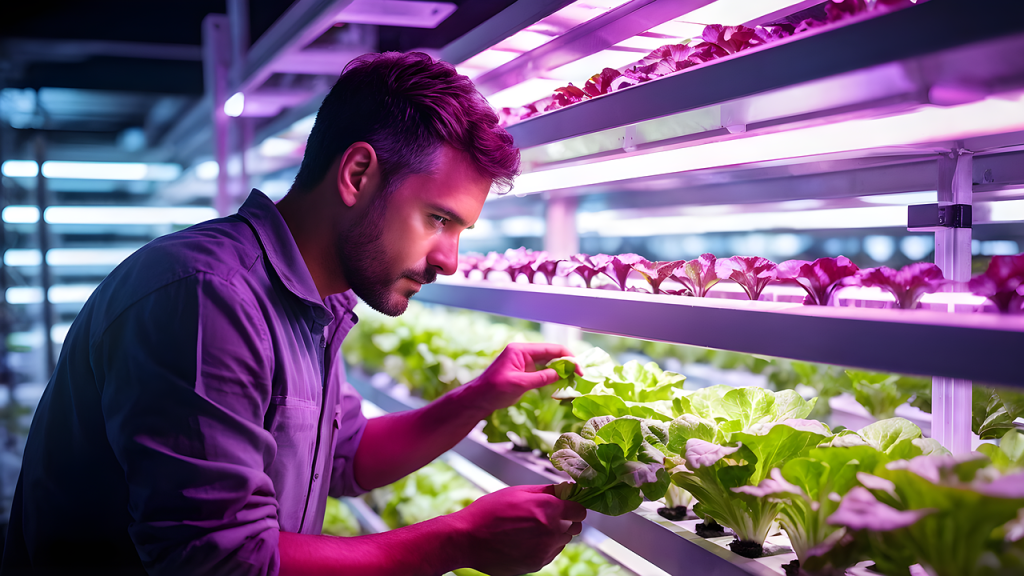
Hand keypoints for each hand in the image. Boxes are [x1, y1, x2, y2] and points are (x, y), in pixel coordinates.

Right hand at [450, 485, 586, 575]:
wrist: (467, 539)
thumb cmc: (489, 511)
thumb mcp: (518, 492)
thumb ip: (547, 491)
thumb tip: (568, 489)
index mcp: (548, 510)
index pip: (580, 511)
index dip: (574, 506)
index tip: (567, 504)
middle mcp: (550, 532)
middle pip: (575, 527)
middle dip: (566, 520)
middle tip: (547, 515)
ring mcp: (544, 551)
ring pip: (563, 541)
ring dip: (555, 534)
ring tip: (531, 527)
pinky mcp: (536, 565)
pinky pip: (550, 553)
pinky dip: (544, 546)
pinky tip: (525, 539)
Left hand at [467, 343, 579, 412]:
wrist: (478, 399)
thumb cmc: (493, 390)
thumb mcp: (519, 384)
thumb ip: (541, 378)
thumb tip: (560, 374)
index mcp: (521, 350)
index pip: (550, 349)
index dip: (567, 358)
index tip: (578, 369)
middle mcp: (524, 353)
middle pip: (551, 354)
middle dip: (566, 364)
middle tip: (579, 376)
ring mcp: (524, 363)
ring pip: (548, 363)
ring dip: (560, 371)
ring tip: (573, 380)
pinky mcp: (524, 372)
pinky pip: (542, 372)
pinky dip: (552, 377)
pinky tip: (561, 383)